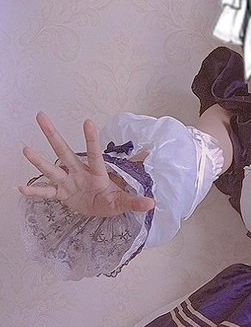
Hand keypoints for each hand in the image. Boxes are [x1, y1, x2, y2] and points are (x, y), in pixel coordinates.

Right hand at [19, 112, 154, 218]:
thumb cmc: (112, 200)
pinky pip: (46, 192)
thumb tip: (153, 203)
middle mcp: (79, 173)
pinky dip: (35, 191)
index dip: (91, 139)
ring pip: (52, 169)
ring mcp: (68, 182)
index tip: (87, 121)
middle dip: (53, 135)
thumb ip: (135, 202)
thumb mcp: (124, 203)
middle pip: (64, 151)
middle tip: (41, 116)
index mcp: (97, 173)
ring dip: (39, 161)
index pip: (94, 154)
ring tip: (26, 149)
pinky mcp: (62, 194)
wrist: (101, 210)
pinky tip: (21, 188)